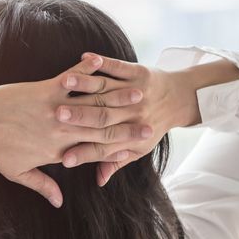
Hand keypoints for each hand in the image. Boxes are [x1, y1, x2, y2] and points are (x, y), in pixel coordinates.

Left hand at [0, 54, 153, 207]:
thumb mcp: (16, 172)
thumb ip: (42, 186)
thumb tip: (59, 202)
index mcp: (57, 151)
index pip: (94, 152)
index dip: (119, 150)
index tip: (139, 148)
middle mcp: (61, 132)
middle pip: (102, 130)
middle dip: (128, 126)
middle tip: (151, 122)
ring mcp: (55, 109)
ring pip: (93, 104)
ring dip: (118, 97)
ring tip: (139, 92)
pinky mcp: (45, 89)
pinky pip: (71, 79)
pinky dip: (86, 71)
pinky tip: (101, 63)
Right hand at [54, 52, 195, 185]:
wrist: (181, 99)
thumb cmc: (153, 126)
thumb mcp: (138, 149)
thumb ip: (115, 162)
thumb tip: (99, 180)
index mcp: (130, 135)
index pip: (103, 147)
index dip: (84, 153)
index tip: (63, 159)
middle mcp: (133, 114)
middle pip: (103, 117)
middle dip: (79, 116)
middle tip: (56, 116)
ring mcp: (136, 91)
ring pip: (107, 89)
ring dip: (86, 85)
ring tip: (65, 83)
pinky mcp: (139, 73)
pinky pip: (118, 67)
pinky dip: (103, 62)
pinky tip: (85, 57)